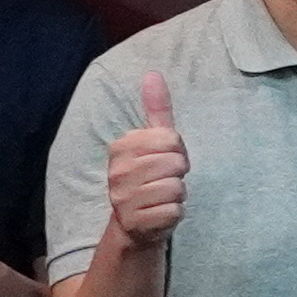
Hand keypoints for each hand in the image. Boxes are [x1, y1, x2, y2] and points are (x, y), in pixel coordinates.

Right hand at [99, 72, 188, 249]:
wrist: (137, 223)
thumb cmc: (150, 176)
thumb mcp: (153, 141)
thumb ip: (155, 108)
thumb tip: (153, 73)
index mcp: (121, 147)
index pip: (171, 139)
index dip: (177, 150)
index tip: (165, 158)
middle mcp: (117, 172)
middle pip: (176, 163)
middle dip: (179, 172)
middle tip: (165, 179)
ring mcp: (123, 199)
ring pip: (176, 187)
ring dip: (177, 193)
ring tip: (162, 195)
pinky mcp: (135, 222)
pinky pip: (174, 210)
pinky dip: (175, 212)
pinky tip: (161, 212)